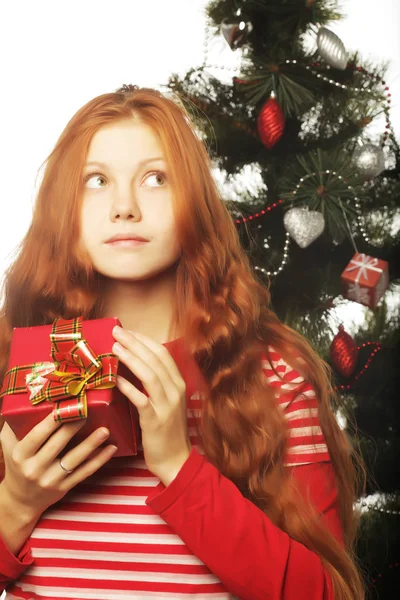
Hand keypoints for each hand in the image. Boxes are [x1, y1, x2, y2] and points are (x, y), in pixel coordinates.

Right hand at [0, 412, 117, 518]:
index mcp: (21, 455)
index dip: (52, 421)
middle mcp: (34, 469)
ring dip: (90, 445)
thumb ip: (14, 424)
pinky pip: (84, 473)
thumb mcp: (9, 445)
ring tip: (105, 430)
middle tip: (87, 411)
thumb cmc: (16, 464)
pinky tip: (111, 448)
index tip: (65, 405)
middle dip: (73, 427)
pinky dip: (99, 461)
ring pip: (74, 460)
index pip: (37, 435)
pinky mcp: (64, 488)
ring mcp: (51, 480)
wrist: (20, 500)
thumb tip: (23, 396)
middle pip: (57, 445)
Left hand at [112, 326, 190, 482]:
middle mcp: (175, 391)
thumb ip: (158, 384)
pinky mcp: (155, 420)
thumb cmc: (168, 430)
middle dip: (135, 343)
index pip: (163, 354)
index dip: (145, 340)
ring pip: (149, 375)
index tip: (129, 331)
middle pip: (155, 360)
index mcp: (179, 384)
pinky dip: (128, 387)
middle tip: (116, 331)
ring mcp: (166, 405)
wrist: (176, 460)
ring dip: (131, 358)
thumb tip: (136, 364)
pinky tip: (115, 378)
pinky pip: (140, 399)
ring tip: (115, 347)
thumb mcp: (168, 402)